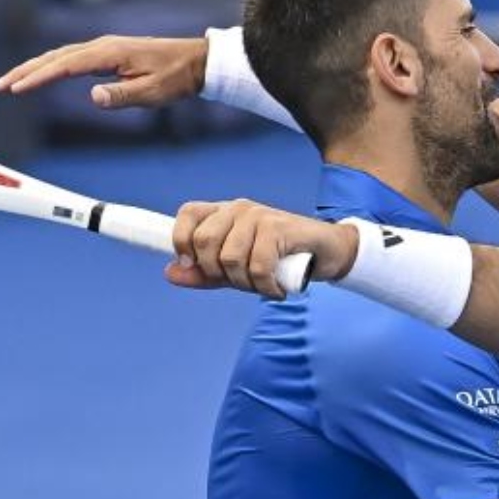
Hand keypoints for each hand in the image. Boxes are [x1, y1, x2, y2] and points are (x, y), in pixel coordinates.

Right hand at [0, 35, 207, 108]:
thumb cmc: (176, 77)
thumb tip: (93, 97)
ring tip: (11, 83)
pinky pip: (71, 58)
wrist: (195, 61)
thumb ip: (122, 96)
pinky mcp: (107, 54)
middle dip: (25, 71)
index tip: (16, 89)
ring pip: (60, 56)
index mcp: (109, 53)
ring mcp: (103, 48)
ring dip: (34, 68)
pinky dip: (51, 66)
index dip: (38, 77)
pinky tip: (41, 75)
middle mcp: (102, 46)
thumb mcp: (153, 92)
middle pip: (54, 57)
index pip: (65, 66)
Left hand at [169, 199, 360, 297]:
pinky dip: (265, 287)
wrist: (327, 252)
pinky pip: (257, 266)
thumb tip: (170, 272)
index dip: (180, 240)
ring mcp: (258, 215)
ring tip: (264, 286)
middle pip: (204, 242)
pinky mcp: (278, 227)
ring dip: (246, 285)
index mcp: (223, 213)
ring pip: (229, 259)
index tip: (192, 264)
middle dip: (219, 274)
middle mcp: (238, 208)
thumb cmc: (279, 260)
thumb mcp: (237, 269)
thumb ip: (204, 273)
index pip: (187, 215)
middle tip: (242, 283)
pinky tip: (277, 290)